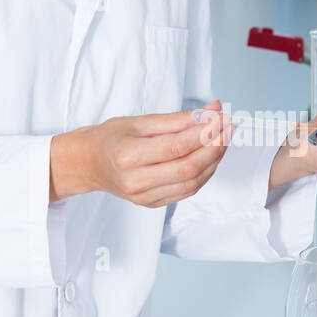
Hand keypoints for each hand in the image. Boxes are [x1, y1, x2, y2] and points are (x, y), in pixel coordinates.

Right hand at [51, 99, 233, 207]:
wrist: (88, 164)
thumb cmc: (110, 138)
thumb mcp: (139, 121)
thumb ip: (177, 119)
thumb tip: (211, 112)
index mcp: (128, 156)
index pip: (177, 147)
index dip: (204, 133)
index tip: (221, 118)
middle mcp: (135, 181)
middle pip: (188, 168)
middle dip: (214, 148)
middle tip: (228, 129)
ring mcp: (144, 197)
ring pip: (191, 184)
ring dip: (213, 162)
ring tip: (223, 141)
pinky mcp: (152, 204)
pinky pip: (186, 192)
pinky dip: (203, 175)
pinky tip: (210, 158)